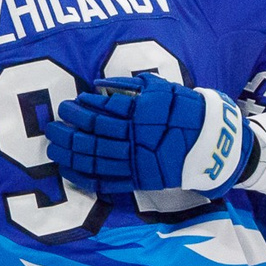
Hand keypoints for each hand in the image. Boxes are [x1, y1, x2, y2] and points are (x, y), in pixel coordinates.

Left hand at [50, 74, 258, 195]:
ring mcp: (136, 161)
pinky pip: (105, 181)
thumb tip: (100, 84)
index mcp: (142, 113)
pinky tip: (67, 169)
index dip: (84, 108)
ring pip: (95, 158)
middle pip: (94, 135)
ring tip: (53, 146)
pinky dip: (84, 176)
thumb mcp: (164, 89)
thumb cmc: (186, 110)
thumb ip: (132, 86)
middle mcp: (136, 138)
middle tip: (52, 124)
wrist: (213, 143)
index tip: (71, 103)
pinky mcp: (138, 180)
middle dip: (69, 130)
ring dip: (70, 153)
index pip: (104, 110)